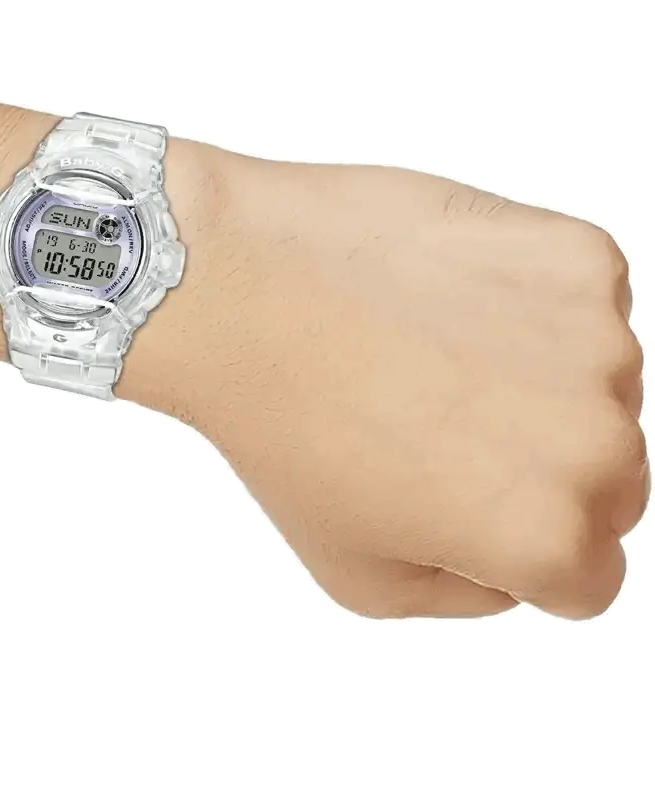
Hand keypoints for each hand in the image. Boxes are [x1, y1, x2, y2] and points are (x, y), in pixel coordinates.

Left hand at [124, 156, 648, 620]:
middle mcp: (593, 442)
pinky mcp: (577, 259)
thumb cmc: (281, 423)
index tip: (463, 500)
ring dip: (536, 380)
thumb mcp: (358, 571)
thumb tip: (516, 564)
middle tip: (440, 425)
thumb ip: (465, 592)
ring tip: (429, 356)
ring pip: (600, 387)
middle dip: (539, 466)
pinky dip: (530, 305)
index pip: (588, 572)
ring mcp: (595, 340)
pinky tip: (446, 303)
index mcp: (544, 535)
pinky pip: (582, 304)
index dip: (518, 542)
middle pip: (612, 480)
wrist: (239, 288)